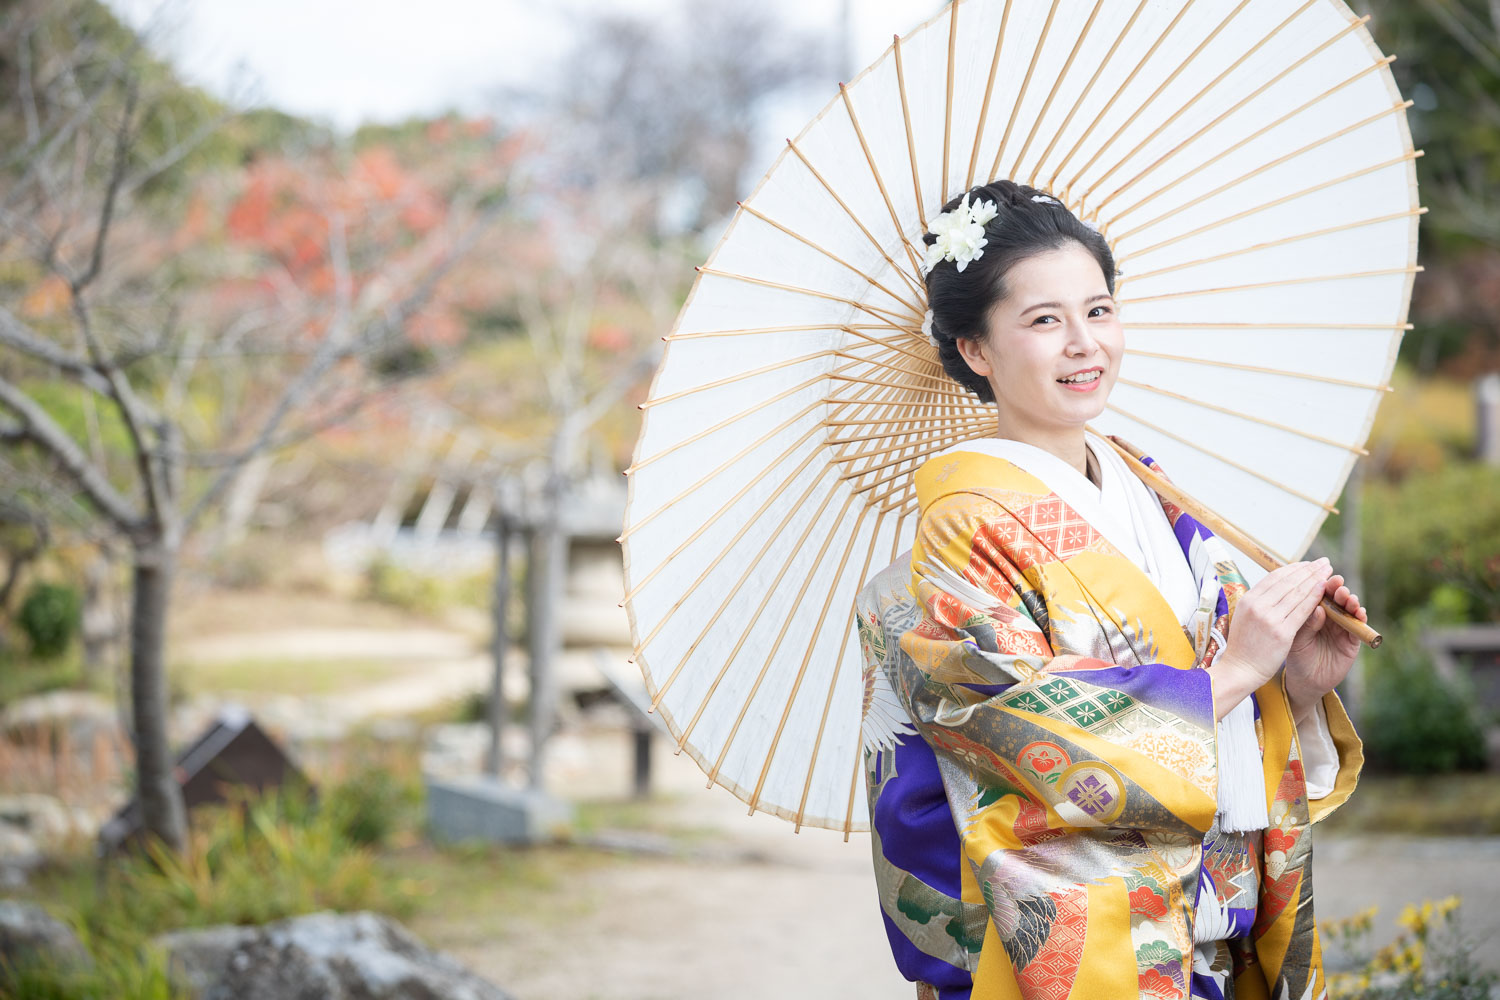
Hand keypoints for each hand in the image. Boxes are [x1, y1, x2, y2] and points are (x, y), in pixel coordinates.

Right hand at [1209, 559, 1332, 718]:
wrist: (1239, 670)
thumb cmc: (1244, 647)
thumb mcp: (1246, 618)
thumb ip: (1260, 604)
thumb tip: (1275, 590)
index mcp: (1247, 600)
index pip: (1274, 577)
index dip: (1294, 569)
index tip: (1308, 565)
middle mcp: (1257, 605)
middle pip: (1287, 581)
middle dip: (1308, 570)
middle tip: (1325, 562)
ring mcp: (1268, 618)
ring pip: (1297, 593)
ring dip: (1315, 579)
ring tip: (1329, 572)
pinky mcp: (1281, 632)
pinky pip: (1302, 610)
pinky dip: (1314, 597)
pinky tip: (1324, 589)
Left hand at [1284, 573, 1365, 717]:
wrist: (1304, 679)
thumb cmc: (1296, 655)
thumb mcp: (1295, 638)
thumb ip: (1305, 624)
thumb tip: (1317, 607)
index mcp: (1311, 610)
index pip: (1316, 592)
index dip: (1318, 582)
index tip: (1319, 573)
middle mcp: (1329, 615)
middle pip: (1335, 596)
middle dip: (1337, 588)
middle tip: (1336, 582)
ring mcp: (1341, 627)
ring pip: (1349, 608)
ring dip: (1350, 601)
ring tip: (1347, 597)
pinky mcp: (1352, 640)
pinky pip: (1358, 627)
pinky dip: (1360, 618)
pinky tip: (1359, 613)